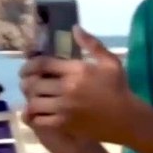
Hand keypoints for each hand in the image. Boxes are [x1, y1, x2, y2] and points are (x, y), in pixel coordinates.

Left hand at [19, 27, 143, 145]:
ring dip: (30, 99)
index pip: (43, 64)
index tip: (25, 69)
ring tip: (32, 97)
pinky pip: (40, 120)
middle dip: (27, 82)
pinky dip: (35, 116)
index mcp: (76, 71)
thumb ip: (91, 44)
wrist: (126, 118)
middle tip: (26, 83)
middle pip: (34, 83)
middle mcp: (67, 88)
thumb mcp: (109, 62)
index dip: (29, 65)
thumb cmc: (118, 88)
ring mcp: (64, 108)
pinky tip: (37, 113)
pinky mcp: (64, 124)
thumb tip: (74, 28)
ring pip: (34, 102)